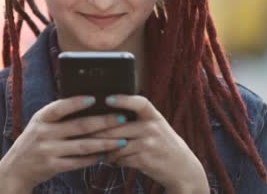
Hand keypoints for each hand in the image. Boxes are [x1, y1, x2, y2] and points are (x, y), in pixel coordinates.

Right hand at [0, 96, 127, 191]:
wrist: (16, 168)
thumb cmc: (35, 140)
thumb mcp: (40, 123)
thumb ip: (59, 115)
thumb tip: (90, 103)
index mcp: (41, 118)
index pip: (60, 107)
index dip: (77, 102)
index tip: (96, 98)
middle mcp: (44, 133)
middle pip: (79, 126)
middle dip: (103, 122)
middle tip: (122, 118)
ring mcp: (48, 151)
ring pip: (82, 146)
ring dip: (105, 143)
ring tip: (122, 140)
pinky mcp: (52, 166)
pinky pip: (78, 162)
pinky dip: (93, 158)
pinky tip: (107, 154)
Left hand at [89, 95, 208, 192]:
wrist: (182, 167)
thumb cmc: (162, 143)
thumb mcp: (156, 125)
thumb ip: (137, 118)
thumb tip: (107, 114)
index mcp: (154, 115)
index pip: (139, 102)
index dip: (123, 100)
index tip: (107, 99)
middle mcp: (152, 128)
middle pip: (118, 126)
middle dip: (98, 131)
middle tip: (84, 132)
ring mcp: (149, 144)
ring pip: (116, 144)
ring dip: (104, 149)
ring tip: (98, 149)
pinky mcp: (145, 160)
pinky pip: (121, 158)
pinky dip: (113, 160)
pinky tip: (110, 159)